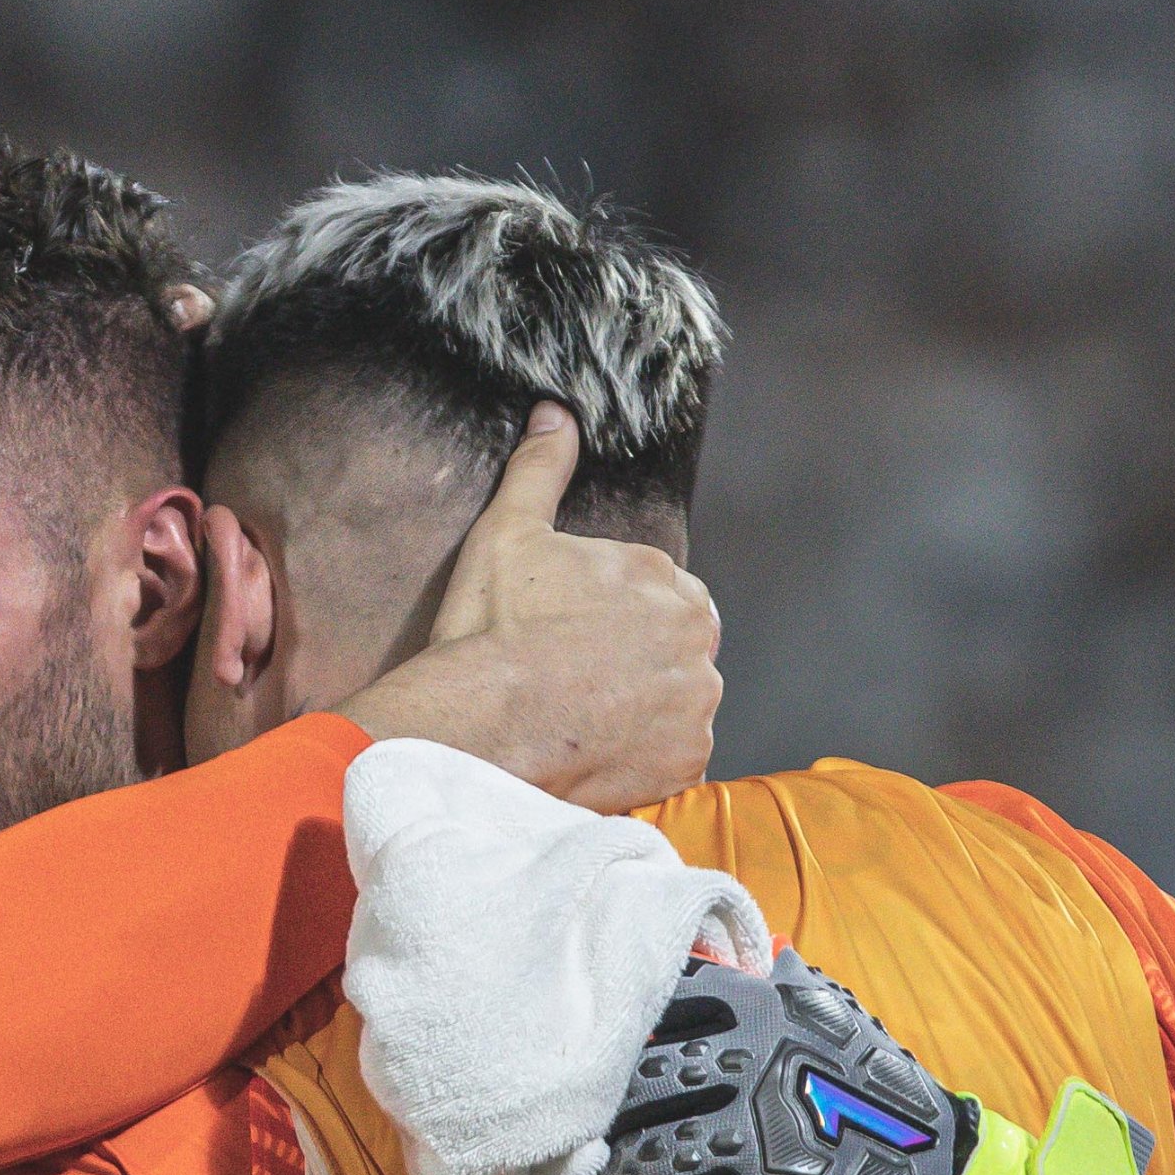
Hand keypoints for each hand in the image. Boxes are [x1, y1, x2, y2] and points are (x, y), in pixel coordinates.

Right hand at [344, 403, 719, 809]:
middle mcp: (695, 637)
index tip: (570, 636)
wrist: (479, 726)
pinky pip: (672, 757)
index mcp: (663, 577)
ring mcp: (695, 704)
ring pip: (677, 702)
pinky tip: (593, 751)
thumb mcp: (507, 533)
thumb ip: (541, 470)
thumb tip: (556, 413)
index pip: (658, 594)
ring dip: (642, 709)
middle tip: (573, 680)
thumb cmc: (491, 630)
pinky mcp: (683, 761)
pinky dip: (642, 757)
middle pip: (675, 648)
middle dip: (636, 662)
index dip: (611, 616)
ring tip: (579, 719)